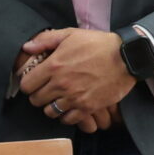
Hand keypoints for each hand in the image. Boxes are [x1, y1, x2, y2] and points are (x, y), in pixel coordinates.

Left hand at [19, 28, 133, 126]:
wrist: (126, 57)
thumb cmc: (97, 44)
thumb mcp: (70, 34)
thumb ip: (45, 40)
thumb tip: (27, 47)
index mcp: (53, 66)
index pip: (27, 85)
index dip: (29, 84)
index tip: (35, 82)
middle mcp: (61, 84)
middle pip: (36, 100)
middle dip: (38, 95)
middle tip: (46, 91)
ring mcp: (75, 98)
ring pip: (50, 112)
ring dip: (51, 106)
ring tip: (57, 100)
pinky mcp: (88, 107)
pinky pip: (69, 119)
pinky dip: (67, 115)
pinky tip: (70, 107)